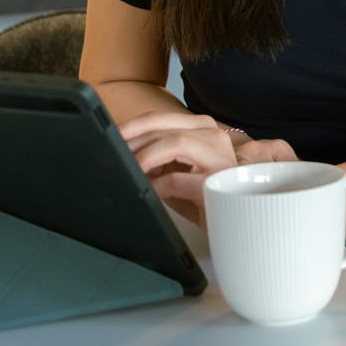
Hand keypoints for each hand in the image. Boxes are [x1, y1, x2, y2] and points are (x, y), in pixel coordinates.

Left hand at [118, 111, 295, 225]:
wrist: (235, 226)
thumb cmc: (200, 200)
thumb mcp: (174, 172)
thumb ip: (155, 157)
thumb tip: (120, 149)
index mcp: (204, 131)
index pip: (161, 118)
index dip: (132, 126)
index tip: (110, 136)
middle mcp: (216, 138)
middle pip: (166, 127)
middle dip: (133, 139)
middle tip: (111, 154)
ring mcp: (221, 159)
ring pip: (176, 143)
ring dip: (145, 156)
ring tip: (128, 170)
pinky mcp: (218, 184)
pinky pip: (179, 178)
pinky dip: (157, 184)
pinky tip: (148, 192)